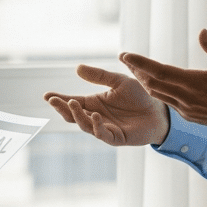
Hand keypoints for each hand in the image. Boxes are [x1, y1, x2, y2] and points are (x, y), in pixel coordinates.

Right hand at [44, 63, 169, 144]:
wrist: (160, 110)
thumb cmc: (140, 96)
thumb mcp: (118, 81)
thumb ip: (99, 76)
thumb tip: (77, 68)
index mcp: (94, 103)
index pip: (73, 102)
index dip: (59, 100)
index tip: (46, 95)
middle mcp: (96, 116)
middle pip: (74, 115)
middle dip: (62, 108)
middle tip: (53, 100)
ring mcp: (105, 128)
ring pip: (85, 125)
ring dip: (77, 115)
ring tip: (73, 103)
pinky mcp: (116, 138)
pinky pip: (102, 134)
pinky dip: (97, 126)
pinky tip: (95, 115)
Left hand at [120, 29, 206, 130]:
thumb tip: (201, 31)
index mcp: (195, 83)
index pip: (160, 71)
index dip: (140, 63)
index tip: (125, 55)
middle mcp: (186, 98)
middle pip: (153, 83)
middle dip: (137, 70)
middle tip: (124, 58)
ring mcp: (186, 109)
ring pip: (157, 94)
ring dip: (144, 81)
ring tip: (133, 69)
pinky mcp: (188, 115)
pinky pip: (167, 102)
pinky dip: (156, 91)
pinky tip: (153, 83)